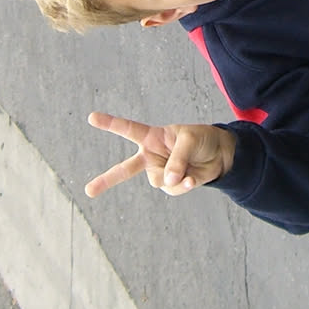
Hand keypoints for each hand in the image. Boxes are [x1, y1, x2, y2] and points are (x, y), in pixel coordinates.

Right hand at [84, 111, 234, 197]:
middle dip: (106, 181)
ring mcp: (160, 172)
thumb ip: (177, 158)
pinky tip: (192, 178)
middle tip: (88, 191)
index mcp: (151, 137)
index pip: (128, 129)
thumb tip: (168, 181)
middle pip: (125, 169)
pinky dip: (184, 184)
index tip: (91, 117)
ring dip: (175, 175)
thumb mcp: (190, 140)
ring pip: (158, 180)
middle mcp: (151, 156)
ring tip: (189, 165)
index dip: (110, 123)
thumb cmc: (201, 139)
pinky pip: (173, 189)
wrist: (219, 155)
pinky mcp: (171, 185)